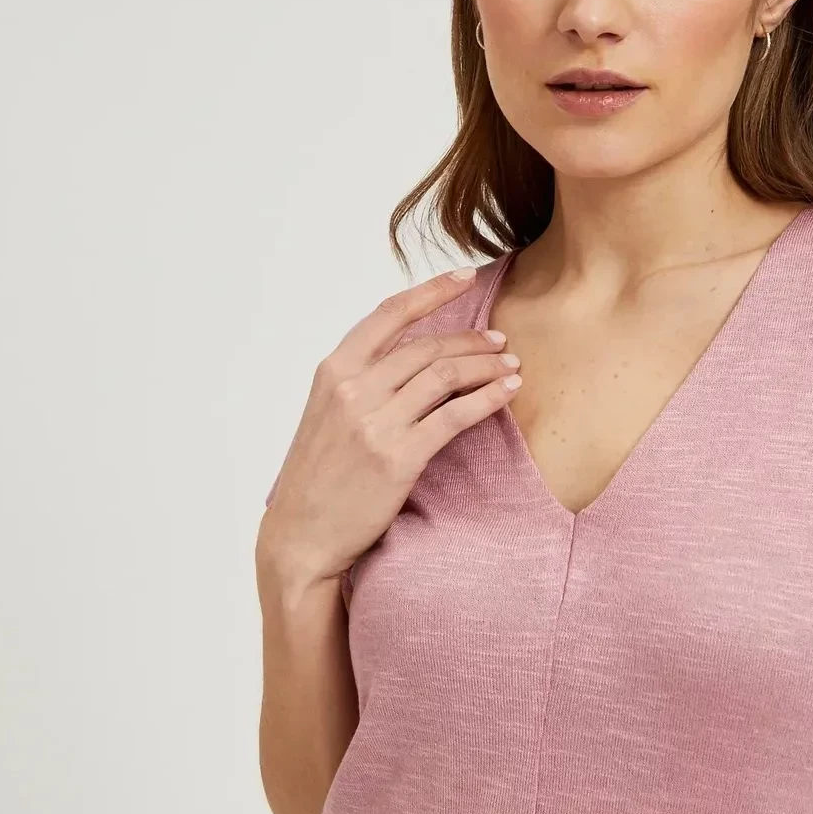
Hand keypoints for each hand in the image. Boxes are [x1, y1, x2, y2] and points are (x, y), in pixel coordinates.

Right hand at [257, 267, 520, 589]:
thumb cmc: (316, 479)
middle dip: (472, 340)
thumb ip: (360, 383)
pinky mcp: (399, 457)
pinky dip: (487, 399)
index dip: (432, 290)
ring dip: (486, 367)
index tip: (465, 276)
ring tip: (511, 368)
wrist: (301, 536)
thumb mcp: (327, 416)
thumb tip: (408, 358)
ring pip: (445, 376)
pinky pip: (455, 416)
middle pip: (427, 347)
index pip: (389, 315)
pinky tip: (507, 394)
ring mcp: (375, 422)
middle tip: (501, 344)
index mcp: (333, 372)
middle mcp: (353, 389)